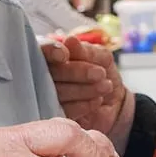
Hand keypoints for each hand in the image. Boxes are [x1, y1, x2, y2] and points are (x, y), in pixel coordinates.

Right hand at [42, 36, 134, 150]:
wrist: (114, 102)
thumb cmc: (102, 73)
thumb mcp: (100, 57)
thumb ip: (85, 50)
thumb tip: (70, 41)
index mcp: (52, 55)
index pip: (41, 50)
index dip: (50, 51)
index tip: (64, 54)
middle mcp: (43, 75)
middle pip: (50, 72)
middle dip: (76, 72)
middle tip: (99, 73)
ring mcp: (46, 97)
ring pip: (57, 92)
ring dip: (84, 89)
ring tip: (105, 86)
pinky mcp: (55, 115)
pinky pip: (64, 111)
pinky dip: (83, 105)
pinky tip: (97, 100)